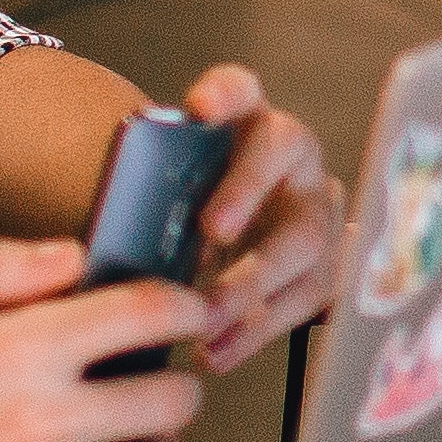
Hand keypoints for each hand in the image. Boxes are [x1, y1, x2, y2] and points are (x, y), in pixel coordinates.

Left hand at [173, 64, 339, 370]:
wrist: (254, 239)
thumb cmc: (197, 212)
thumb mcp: (179, 195)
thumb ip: (158, 203)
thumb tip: (112, 248)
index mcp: (249, 122)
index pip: (242, 90)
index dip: (225, 93)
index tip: (199, 107)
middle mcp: (294, 156)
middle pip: (281, 152)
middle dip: (246, 192)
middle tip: (210, 231)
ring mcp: (319, 208)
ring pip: (303, 237)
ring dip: (252, 282)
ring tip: (206, 319)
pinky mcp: (329, 265)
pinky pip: (304, 298)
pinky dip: (256, 331)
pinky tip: (217, 352)